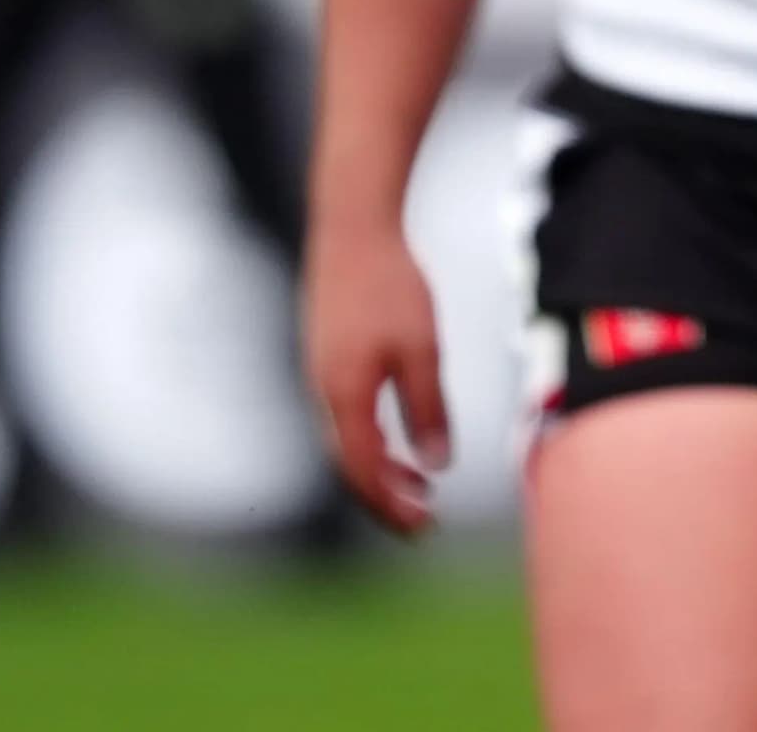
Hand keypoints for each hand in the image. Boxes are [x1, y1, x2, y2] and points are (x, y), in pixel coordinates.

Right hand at [304, 219, 450, 534]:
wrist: (353, 229)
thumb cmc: (390, 286)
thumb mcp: (422, 349)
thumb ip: (427, 408)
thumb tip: (436, 465)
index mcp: (344, 396)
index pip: (364, 472)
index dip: (392, 506)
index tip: (424, 527)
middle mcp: (324, 393)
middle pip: (350, 466)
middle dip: (385, 499)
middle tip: (424, 522)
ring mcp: (320, 375)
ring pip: (345, 442)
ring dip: (379, 471)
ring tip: (418, 486)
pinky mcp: (326, 358)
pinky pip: (344, 418)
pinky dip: (371, 440)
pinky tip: (397, 438)